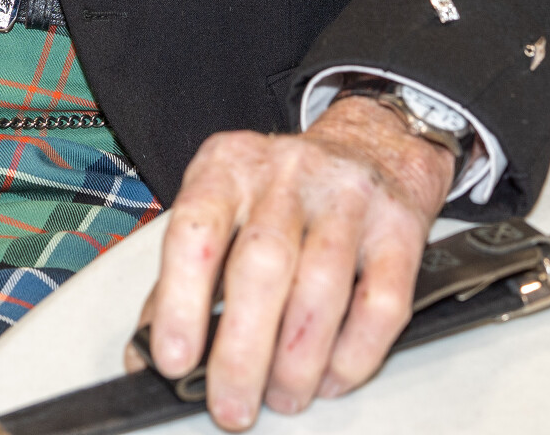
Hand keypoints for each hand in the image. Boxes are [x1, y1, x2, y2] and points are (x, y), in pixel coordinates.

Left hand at [130, 95, 457, 429]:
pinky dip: (354, 354)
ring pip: (322, 286)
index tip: (173, 360)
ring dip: (297, 360)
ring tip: (282, 396)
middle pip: (262, 265)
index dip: (179, 300)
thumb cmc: (284, 193)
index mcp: (229, 167)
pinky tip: (331, 377)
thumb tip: (149, 352)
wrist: (374, 143)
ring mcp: (348, 197)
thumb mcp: (222, 208)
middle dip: (242, 351)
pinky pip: (381, 302)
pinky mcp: (400, 228)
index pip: (195, 229)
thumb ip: (185, 274)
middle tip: (232, 405)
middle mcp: (288, 175)